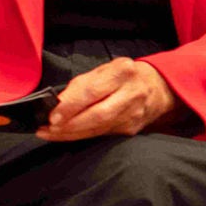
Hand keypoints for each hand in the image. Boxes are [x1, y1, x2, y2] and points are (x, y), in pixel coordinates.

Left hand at [37, 58, 180, 141]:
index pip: (92, 91)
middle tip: (47, 128)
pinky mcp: (131, 129)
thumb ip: (82, 84)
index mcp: (122, 72)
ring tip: (49, 133)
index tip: (52, 115)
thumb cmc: (124, 76)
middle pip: (97, 115)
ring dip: (70, 133)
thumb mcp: (105, 69)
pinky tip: (66, 135)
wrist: (158, 88)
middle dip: (69, 125)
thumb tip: (57, 102)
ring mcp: (133, 114)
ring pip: (97, 128)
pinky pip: (102, 134)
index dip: (70, 106)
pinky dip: (81, 136)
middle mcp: (131, 93)